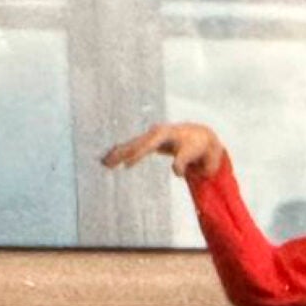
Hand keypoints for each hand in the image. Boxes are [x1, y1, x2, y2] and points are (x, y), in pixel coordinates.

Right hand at [101, 122, 224, 181]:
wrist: (201, 137)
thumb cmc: (199, 148)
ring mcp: (151, 136)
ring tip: (104, 163)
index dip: (138, 153)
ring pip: (131, 146)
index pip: (149, 145)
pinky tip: (111, 161)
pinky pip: (133, 148)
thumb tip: (176, 172)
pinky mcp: (149, 142)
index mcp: (165, 134)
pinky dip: (122, 154)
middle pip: (135, 144)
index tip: (127, 163)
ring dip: (117, 154)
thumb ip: (184, 163)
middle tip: (108, 162)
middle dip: (122, 153)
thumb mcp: (194, 155)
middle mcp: (155, 133)